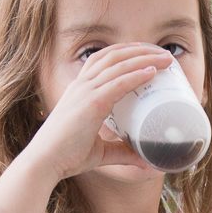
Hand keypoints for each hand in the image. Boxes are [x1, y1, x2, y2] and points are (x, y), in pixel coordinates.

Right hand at [29, 43, 174, 185]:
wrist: (45, 162)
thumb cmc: (67, 157)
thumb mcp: (100, 152)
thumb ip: (122, 152)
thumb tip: (145, 161)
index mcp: (80, 90)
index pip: (104, 59)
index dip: (127, 52)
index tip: (148, 53)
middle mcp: (82, 85)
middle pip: (114, 55)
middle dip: (141, 50)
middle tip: (164, 54)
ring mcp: (86, 92)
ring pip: (119, 64)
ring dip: (144, 58)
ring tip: (166, 59)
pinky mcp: (91, 104)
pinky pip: (118, 83)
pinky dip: (136, 75)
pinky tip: (152, 71)